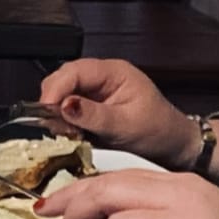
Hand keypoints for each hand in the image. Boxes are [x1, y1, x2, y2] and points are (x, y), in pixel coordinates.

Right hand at [39, 59, 201, 168]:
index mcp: (114, 72)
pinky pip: (66, 109)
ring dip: (56, 113)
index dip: (55, 90)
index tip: (46, 111)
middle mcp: (101, 77)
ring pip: (61, 94)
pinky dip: (62, 121)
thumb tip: (64, 106)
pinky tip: (70, 133)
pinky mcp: (89, 107)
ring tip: (65, 132)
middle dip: (53, 102)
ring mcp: (94, 92)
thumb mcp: (125, 125)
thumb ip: (93, 115)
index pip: (73, 71)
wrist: (173, 146)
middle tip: (55, 126)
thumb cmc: (158, 132)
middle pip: (62, 80)